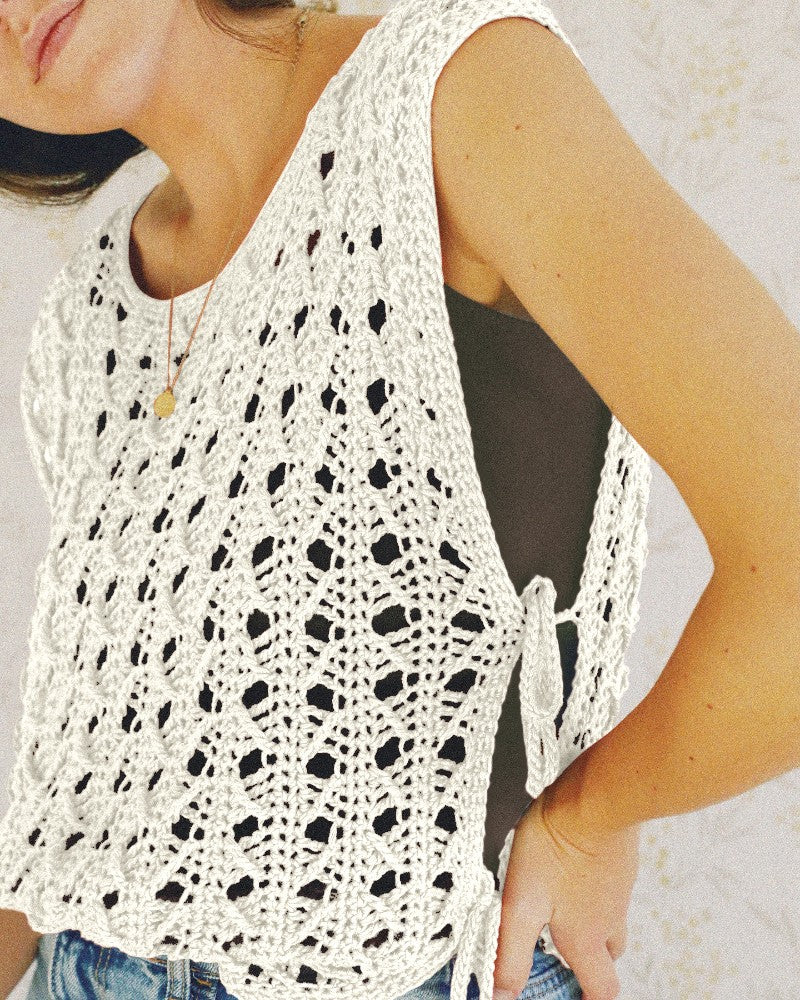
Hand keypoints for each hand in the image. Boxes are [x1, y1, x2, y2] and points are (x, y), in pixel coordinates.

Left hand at [491, 783, 640, 999]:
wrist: (596, 798)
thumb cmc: (556, 848)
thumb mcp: (521, 904)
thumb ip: (511, 952)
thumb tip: (502, 995)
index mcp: (586, 937)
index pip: (602, 989)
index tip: (575, 999)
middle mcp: (608, 917)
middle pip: (608, 955)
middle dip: (588, 960)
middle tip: (561, 952)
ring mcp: (618, 886)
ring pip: (610, 918)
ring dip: (591, 922)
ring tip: (560, 906)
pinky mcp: (618, 857)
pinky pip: (610, 885)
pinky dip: (593, 888)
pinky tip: (569, 866)